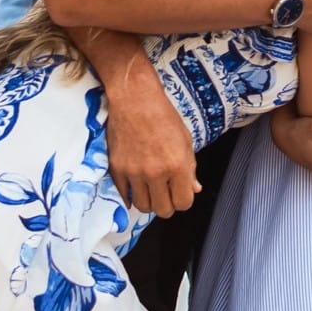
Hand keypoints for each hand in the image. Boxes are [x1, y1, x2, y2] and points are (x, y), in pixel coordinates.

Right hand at [104, 73, 198, 217]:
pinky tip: (136, 185)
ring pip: (142, 206)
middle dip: (167, 205)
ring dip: (149, 201)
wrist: (135, 100)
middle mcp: (155, 172)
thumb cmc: (163, 116)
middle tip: (166, 194)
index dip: (183, 200)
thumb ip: (190, 168)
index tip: (180, 193)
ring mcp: (133, 172)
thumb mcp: (185, 140)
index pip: (183, 203)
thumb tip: (194, 189)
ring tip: (151, 189)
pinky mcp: (116, 169)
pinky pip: (124, 195)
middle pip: (163, 210)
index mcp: (177, 165)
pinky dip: (131, 194)